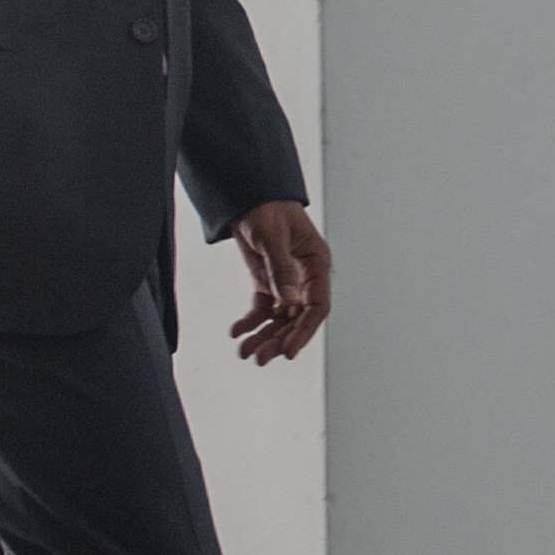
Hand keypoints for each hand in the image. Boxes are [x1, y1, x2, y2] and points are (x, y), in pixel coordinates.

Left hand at [228, 201, 331, 364]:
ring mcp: (286, 282)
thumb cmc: (268, 208)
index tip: (288, 351)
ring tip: (245, 352)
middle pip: (295, 319)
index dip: (304, 331)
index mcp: (316, 265)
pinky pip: (261, 309)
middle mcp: (304, 278)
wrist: (247, 196)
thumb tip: (289, 301)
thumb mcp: (273, 236)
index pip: (317, 307)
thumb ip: (281, 268)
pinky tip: (237, 332)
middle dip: (278, 340)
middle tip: (260, 358)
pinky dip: (250, 323)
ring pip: (278, 319)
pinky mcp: (267, 283)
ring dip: (263, 337)